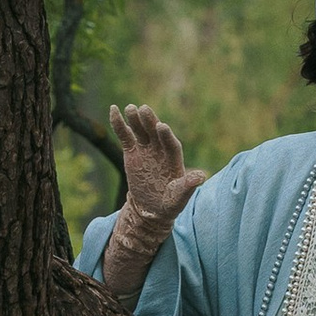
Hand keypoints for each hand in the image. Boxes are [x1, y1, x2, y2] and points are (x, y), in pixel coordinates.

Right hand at [114, 103, 199, 231]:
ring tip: (130, 108)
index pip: (171, 144)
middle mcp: (161, 149)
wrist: (151, 207)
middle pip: (156, 132)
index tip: (161, 126)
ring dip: (135, 119)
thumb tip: (201, 176)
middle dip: (150, 121)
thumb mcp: (178, 198)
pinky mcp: (132, 151)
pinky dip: (119, 124)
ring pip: (141, 130)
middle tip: (144, 109)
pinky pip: (125, 135)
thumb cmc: (169, 203)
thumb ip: (187, 186)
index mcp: (174, 159)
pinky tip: (113, 110)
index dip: (166, 136)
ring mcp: (146, 148)